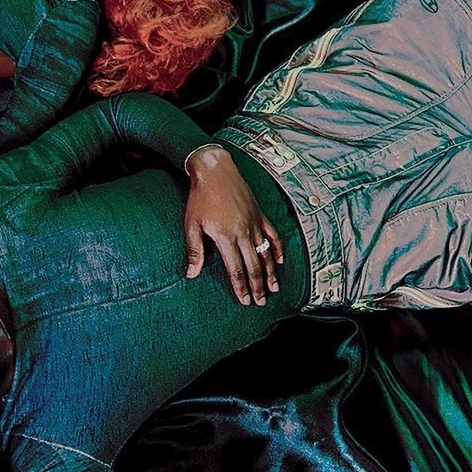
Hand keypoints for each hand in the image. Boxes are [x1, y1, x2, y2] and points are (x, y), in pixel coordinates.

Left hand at [183, 145, 284, 305]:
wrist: (215, 170)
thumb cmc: (200, 198)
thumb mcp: (192, 225)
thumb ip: (194, 251)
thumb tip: (192, 274)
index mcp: (226, 238)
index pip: (236, 270)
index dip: (241, 287)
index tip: (245, 301)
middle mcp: (243, 233)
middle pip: (254, 266)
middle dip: (257, 286)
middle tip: (260, 302)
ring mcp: (254, 224)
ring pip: (266, 254)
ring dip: (270, 273)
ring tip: (273, 288)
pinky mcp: (260, 214)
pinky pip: (273, 234)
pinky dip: (277, 248)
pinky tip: (279, 260)